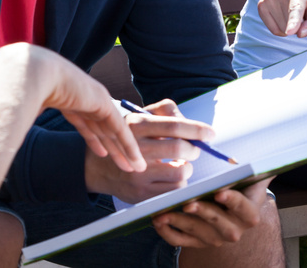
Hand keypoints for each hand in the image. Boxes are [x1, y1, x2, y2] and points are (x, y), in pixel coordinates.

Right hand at [20, 45, 145, 173]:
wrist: (32, 72)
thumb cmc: (22, 90)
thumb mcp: (26, 109)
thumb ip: (26, 122)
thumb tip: (10, 137)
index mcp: (69, 98)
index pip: (86, 122)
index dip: (95, 139)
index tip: (103, 152)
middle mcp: (86, 99)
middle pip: (104, 129)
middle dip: (115, 148)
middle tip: (127, 164)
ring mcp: (96, 99)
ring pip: (114, 131)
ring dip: (125, 151)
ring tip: (135, 167)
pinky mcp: (103, 103)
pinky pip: (119, 129)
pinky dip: (128, 145)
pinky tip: (135, 158)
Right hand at [84, 99, 213, 202]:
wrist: (95, 166)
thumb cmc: (127, 137)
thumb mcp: (139, 117)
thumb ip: (166, 111)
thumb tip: (192, 123)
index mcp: (137, 125)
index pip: (174, 126)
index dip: (197, 130)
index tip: (211, 134)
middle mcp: (136, 148)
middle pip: (180, 149)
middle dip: (194, 149)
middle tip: (194, 149)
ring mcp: (138, 173)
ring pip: (180, 172)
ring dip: (187, 167)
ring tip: (179, 163)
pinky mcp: (140, 193)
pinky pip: (174, 190)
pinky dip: (179, 182)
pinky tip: (171, 176)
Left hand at [151, 178, 271, 247]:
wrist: (233, 194)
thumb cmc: (236, 178)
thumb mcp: (243, 171)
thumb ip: (240, 167)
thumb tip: (230, 155)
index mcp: (249, 212)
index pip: (245, 210)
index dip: (234, 201)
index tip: (219, 192)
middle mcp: (235, 228)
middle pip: (223, 227)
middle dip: (204, 213)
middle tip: (188, 204)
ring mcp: (216, 237)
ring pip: (200, 234)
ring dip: (181, 224)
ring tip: (164, 214)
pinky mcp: (198, 240)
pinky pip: (182, 241)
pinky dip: (168, 233)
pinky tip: (158, 221)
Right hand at [259, 0, 306, 37]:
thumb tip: (300, 34)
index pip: (296, 8)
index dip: (294, 21)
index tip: (290, 32)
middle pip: (289, 24)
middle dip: (297, 25)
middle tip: (299, 11)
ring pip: (281, 29)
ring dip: (288, 27)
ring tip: (290, 11)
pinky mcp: (261, 5)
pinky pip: (274, 30)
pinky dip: (280, 29)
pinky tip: (282, 16)